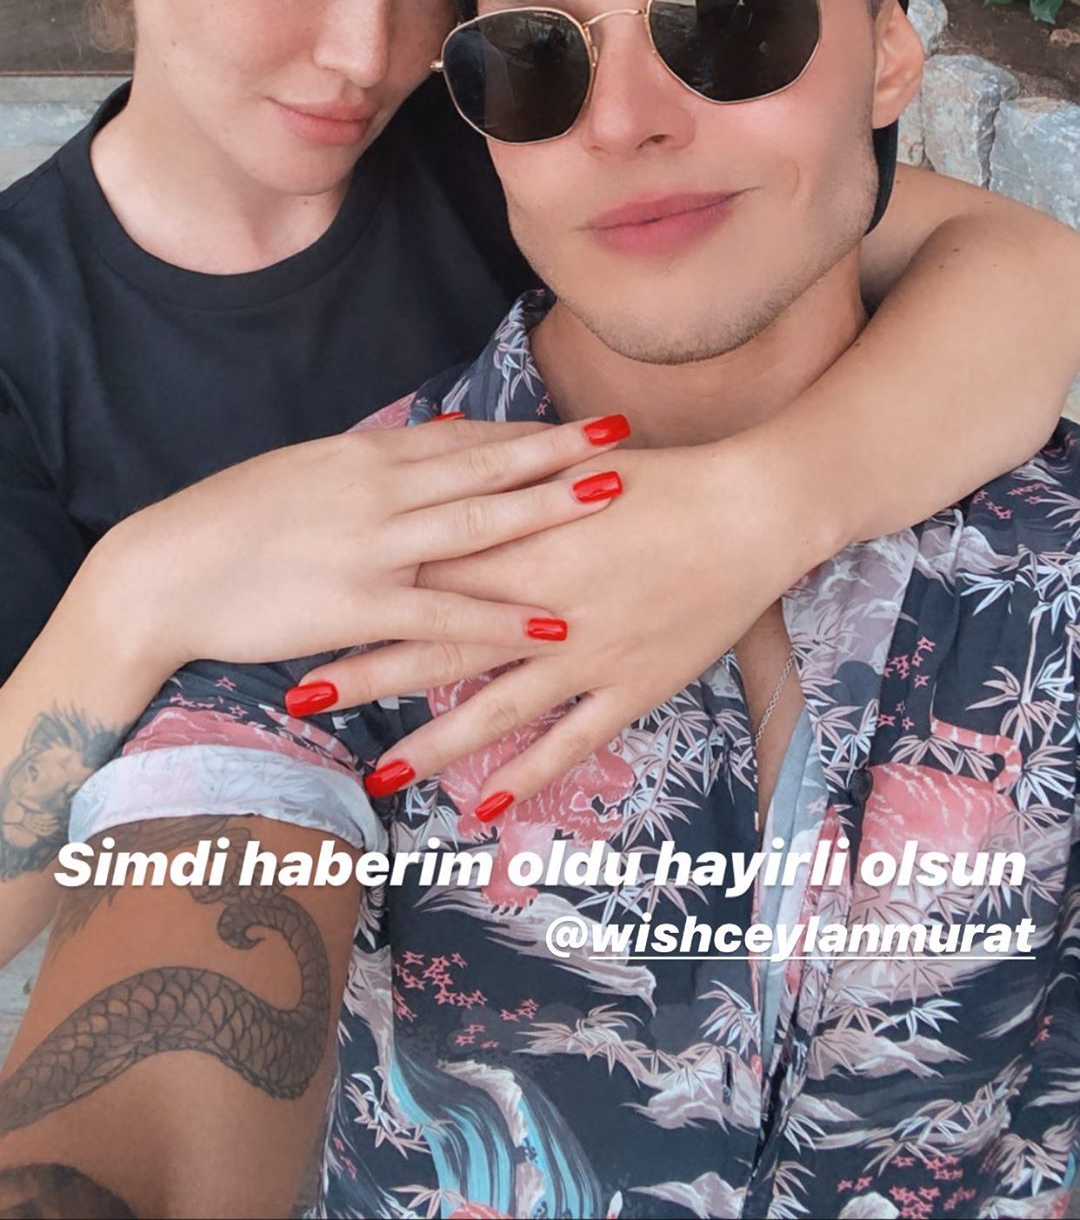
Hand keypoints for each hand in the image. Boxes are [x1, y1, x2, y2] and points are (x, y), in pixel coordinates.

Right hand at [80, 417, 629, 683]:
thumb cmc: (231, 522)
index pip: (463, 438)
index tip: (576, 425)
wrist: (164, 572)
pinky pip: (445, 614)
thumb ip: (375, 460)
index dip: (525, 432)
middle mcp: (377, 491)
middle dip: (558, 450)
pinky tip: (550, 624)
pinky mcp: (357, 606)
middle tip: (619, 435)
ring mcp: (371, 547)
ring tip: (609, 499)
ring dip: (547, 510)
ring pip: (477, 525)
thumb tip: (439, 433)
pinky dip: (501, 619)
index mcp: (364, 456)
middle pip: (485, 465)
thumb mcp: (306, 471)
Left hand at [296, 429, 832, 814]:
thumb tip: (446, 477)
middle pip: (441, 641)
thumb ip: (507, 484)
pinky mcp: (631, 685)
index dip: (362, 592)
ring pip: (496, 706)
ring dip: (435, 741)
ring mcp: (588, 653)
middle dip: (369, 671)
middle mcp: (544, 605)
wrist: (747, 511)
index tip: (303, 607)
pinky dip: (528, 771)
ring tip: (380, 775)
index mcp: (524, 544)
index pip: (423, 574)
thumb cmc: (661, 483)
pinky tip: (485, 803)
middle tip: (302, 695)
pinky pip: (571, 737)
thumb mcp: (572, 471)